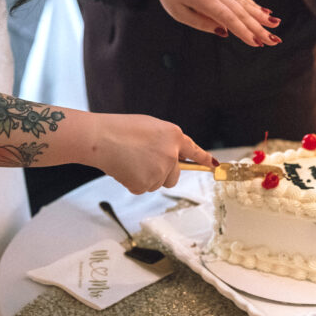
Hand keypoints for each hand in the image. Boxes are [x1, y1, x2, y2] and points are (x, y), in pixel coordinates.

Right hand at [90, 113, 216, 194]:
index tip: (213, 165)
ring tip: (130, 160)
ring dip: (145, 177)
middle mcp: (171, 154)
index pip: (194, 150)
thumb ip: (165, 140)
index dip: (204, 159)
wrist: (101, 138)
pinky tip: (124, 168)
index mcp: (173, 135)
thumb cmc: (120, 129)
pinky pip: (142, 188)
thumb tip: (172, 155)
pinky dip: (133, 182)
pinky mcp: (146, 184)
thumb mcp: (150, 126)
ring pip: (157, 183)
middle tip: (142, 160)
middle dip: (162, 173)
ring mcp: (160, 170)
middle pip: (174, 175)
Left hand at [143, 0, 280, 47]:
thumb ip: (201, 23)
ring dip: (260, 16)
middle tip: (274, 40)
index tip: (256, 43)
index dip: (243, 32)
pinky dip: (253, 4)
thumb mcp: (179, 12)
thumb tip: (224, 32)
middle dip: (259, 28)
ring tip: (275, 25)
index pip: (229, 19)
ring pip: (244, 3)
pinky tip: (264, 11)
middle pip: (241, 12)